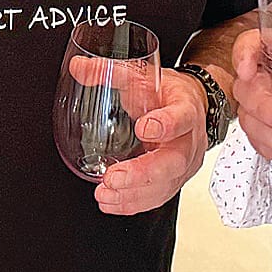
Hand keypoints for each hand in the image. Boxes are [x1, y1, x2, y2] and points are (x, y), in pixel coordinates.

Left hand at [94, 65, 206, 215]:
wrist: (193, 106)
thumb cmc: (167, 93)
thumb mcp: (142, 75)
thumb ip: (110, 71)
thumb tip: (78, 67)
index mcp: (186, 108)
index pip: (182, 117)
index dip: (166, 124)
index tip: (144, 127)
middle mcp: (190, 140)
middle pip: (173, 161)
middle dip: (143, 174)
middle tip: (114, 178)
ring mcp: (186, 164)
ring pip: (166, 185)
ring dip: (134, 194)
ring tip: (105, 194)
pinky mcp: (176, 180)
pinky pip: (158, 197)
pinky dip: (134, 204)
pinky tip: (111, 203)